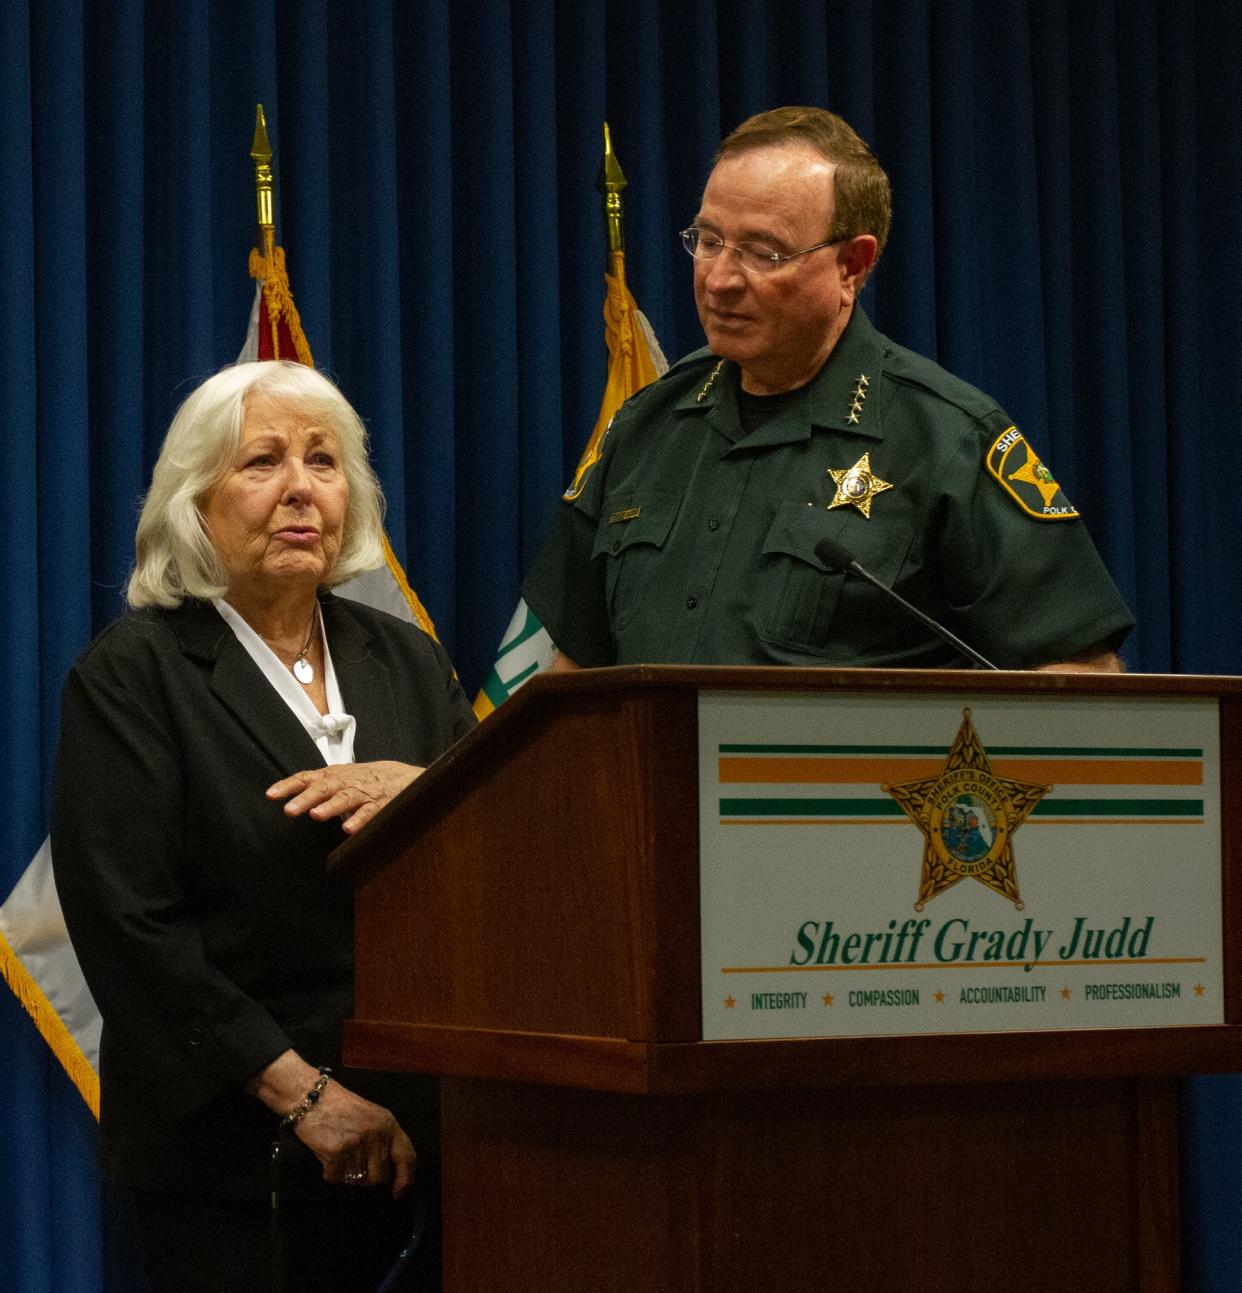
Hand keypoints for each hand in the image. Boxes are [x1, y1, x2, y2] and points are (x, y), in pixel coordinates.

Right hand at [248, 1051, 415, 1197]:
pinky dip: (330, 1172)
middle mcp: (377, 1135)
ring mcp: (358, 1144)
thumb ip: (384, 1140)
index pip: (407, 1157)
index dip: (405, 1179)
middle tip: (354, 1164)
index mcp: (389, 1124)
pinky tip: (327, 1155)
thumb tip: (390, 1171)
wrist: (312, 1097)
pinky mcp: (337, 1153)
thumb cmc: (341, 1107)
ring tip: (339, 1154)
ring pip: (357, 1180)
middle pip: (379, 1176)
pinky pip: (336, 1178)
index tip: (398, 1192)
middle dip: (367, 1177)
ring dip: (347, 1174)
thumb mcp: (372, 1117)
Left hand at [266, 761, 422, 833]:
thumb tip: (290, 796)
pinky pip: (369, 813)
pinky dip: (359, 820)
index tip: (271, 795)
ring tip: (316, 815)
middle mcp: (346, 782)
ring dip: (330, 807)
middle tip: (289, 810)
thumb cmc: (366, 780)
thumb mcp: (340, 778)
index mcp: (333, 776)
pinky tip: (348, 829)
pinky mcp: (380, 805)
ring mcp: (363, 793)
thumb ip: (319, 785)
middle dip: (306, 798)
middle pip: (324, 788)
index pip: (307, 778)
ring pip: (345, 799)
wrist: (403, 777)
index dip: (289, 785)